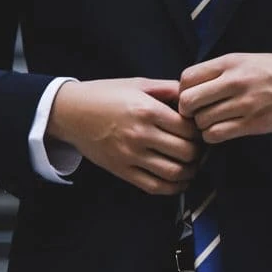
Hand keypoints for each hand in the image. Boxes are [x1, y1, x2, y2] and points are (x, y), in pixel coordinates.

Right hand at [48, 78, 201, 194]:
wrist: (71, 112)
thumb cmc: (106, 95)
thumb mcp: (138, 84)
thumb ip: (168, 89)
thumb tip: (193, 95)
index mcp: (147, 110)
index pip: (188, 128)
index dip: (200, 131)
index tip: (200, 129)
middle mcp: (140, 134)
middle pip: (186, 152)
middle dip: (199, 151)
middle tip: (199, 147)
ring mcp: (131, 155)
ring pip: (174, 173)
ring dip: (190, 171)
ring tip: (192, 164)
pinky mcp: (122, 171)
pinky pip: (155, 186)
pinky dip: (173, 187)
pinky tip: (179, 180)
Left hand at [179, 52, 271, 143]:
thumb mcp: (246, 60)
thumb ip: (219, 72)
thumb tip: (190, 88)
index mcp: (230, 62)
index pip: (186, 78)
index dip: (183, 91)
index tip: (192, 97)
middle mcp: (234, 81)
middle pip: (188, 101)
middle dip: (187, 111)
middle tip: (197, 114)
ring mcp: (245, 103)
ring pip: (201, 121)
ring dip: (202, 126)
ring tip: (213, 122)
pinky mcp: (255, 123)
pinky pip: (217, 135)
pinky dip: (214, 136)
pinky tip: (223, 130)